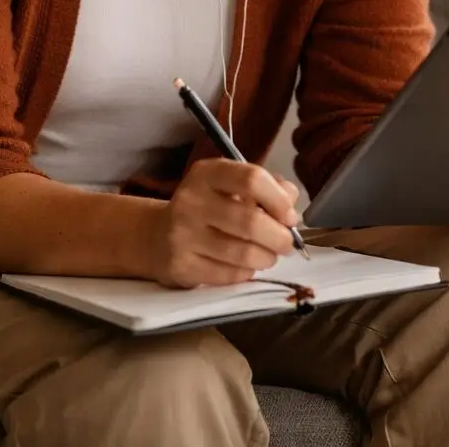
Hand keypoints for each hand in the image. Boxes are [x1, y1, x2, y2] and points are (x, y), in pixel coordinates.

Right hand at [146, 158, 301, 287]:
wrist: (157, 237)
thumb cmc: (207, 209)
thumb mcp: (232, 187)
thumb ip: (268, 188)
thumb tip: (291, 205)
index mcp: (207, 174)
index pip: (252, 179)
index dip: (279, 200)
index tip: (289, 216)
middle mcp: (190, 200)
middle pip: (251, 221)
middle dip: (280, 237)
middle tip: (286, 243)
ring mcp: (182, 235)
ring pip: (244, 253)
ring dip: (267, 258)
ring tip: (268, 255)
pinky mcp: (181, 266)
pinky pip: (230, 275)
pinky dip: (247, 273)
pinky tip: (244, 266)